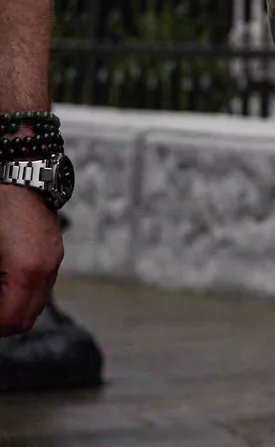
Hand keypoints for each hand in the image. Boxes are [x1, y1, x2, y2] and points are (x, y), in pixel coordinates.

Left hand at [0, 184, 61, 335]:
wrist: (19, 169)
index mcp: (27, 270)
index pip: (10, 322)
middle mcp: (46, 268)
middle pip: (25, 319)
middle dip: (2, 321)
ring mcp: (53, 258)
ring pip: (34, 302)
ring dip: (11, 307)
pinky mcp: (52, 249)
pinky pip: (40, 284)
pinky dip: (20, 291)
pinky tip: (3, 277)